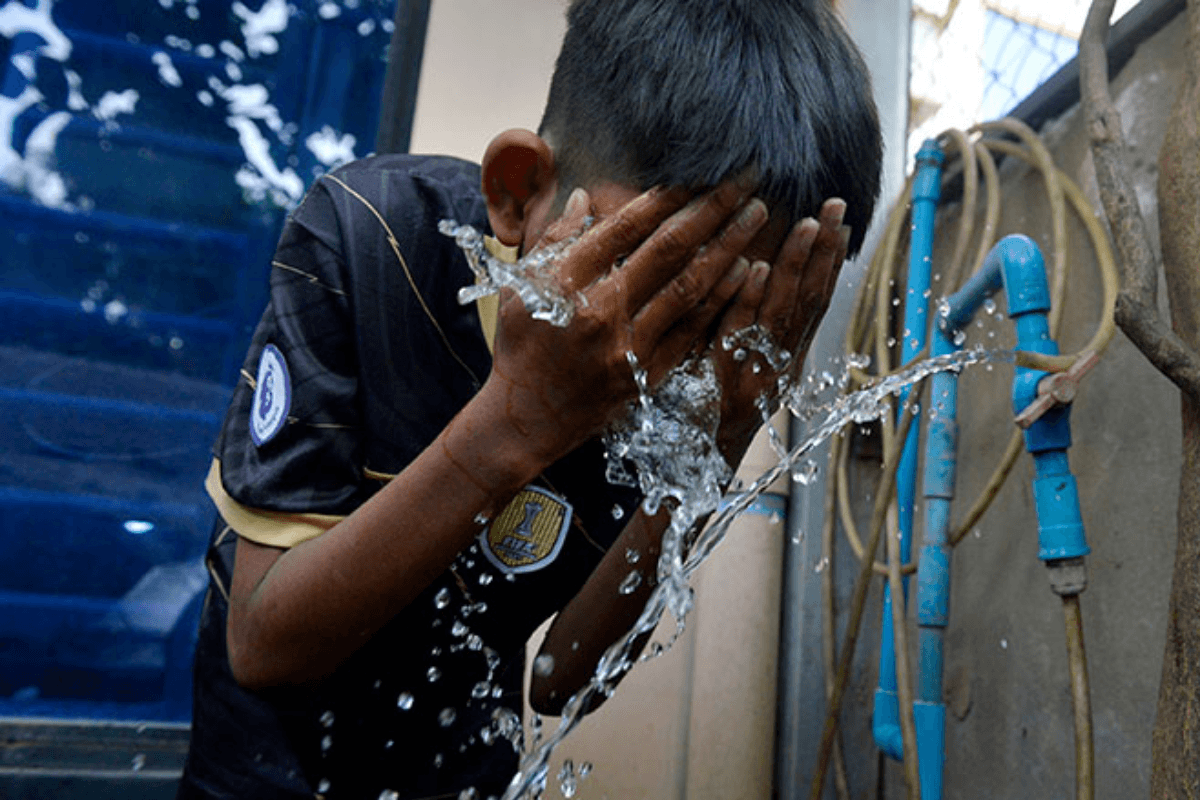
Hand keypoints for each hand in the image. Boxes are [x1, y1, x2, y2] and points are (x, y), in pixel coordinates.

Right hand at [474, 179, 767, 477]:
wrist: (526, 417)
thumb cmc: (522, 344)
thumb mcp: (522, 284)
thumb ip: (555, 238)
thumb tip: (586, 196)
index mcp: (565, 282)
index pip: (626, 227)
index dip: (666, 195)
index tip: (699, 171)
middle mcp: (599, 312)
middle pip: (667, 249)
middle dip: (711, 209)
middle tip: (747, 179)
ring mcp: (627, 347)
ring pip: (689, 287)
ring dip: (728, 246)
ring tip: (756, 215)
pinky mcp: (646, 375)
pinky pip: (693, 330)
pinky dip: (721, 298)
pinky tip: (745, 271)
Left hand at [710, 198, 849, 464]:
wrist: (688, 469)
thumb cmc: (705, 408)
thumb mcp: (734, 359)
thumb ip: (746, 320)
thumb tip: (750, 269)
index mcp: (785, 356)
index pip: (814, 299)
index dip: (828, 261)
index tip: (840, 223)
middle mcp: (780, 364)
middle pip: (808, 300)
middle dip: (823, 252)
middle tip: (833, 208)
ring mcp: (757, 374)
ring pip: (783, 313)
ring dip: (796, 267)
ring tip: (807, 226)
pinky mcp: (728, 385)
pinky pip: (740, 335)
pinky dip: (749, 302)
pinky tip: (753, 268)